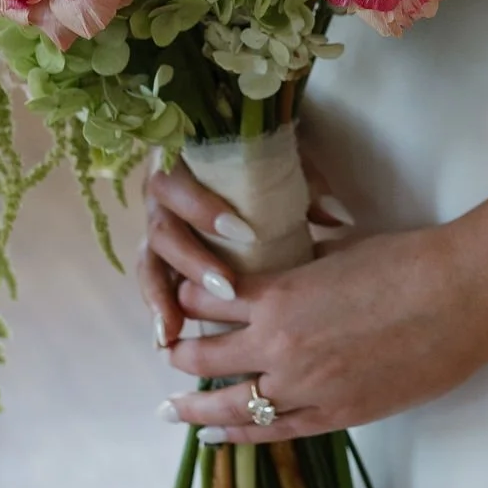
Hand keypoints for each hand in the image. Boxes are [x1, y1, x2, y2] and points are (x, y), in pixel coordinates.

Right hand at [137, 152, 355, 350]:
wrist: (226, 147)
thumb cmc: (256, 159)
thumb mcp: (280, 161)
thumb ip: (306, 186)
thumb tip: (339, 219)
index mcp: (182, 163)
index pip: (182, 185)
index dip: (205, 209)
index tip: (243, 232)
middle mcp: (160, 198)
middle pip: (163, 230)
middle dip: (192, 262)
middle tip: (227, 288)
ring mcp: (154, 228)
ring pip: (148, 263)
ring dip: (161, 298)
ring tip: (174, 333)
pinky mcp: (158, 256)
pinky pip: (151, 284)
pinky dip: (157, 311)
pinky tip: (164, 340)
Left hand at [159, 225, 471, 442]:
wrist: (458, 298)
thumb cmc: (404, 262)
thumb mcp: (337, 251)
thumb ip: (300, 265)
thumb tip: (285, 266)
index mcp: (277, 294)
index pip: (208, 299)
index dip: (189, 299)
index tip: (180, 299)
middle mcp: (278, 345)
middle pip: (206, 356)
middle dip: (180, 354)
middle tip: (166, 353)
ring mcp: (305, 387)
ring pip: (230, 405)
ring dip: (195, 407)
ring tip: (171, 410)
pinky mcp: (335, 415)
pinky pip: (273, 433)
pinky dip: (239, 435)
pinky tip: (217, 437)